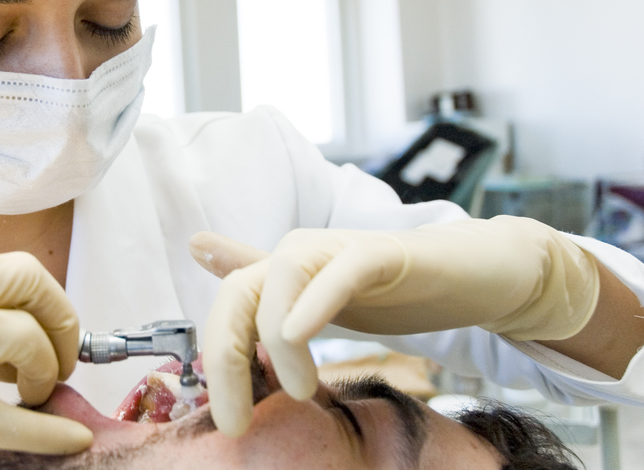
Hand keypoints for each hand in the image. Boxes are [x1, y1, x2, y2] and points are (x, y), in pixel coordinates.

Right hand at [0, 236, 91, 468]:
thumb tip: (10, 327)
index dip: (33, 299)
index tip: (44, 324)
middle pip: (27, 282)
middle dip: (62, 318)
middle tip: (64, 353)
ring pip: (26, 343)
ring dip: (47, 372)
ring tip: (38, 391)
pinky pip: (10, 416)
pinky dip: (48, 429)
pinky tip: (66, 436)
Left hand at [189, 217, 599, 436]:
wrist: (472, 271)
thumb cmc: (392, 289)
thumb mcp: (319, 305)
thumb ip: (265, 291)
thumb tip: (197, 247)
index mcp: (281, 273)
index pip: (226, 310)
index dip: (215, 363)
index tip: (226, 422)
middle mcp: (300, 253)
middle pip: (238, 293)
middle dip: (225, 358)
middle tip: (237, 422)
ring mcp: (339, 249)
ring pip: (284, 275)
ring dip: (279, 337)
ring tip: (298, 390)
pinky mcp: (383, 253)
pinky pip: (343, 270)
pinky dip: (316, 299)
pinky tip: (298, 333)